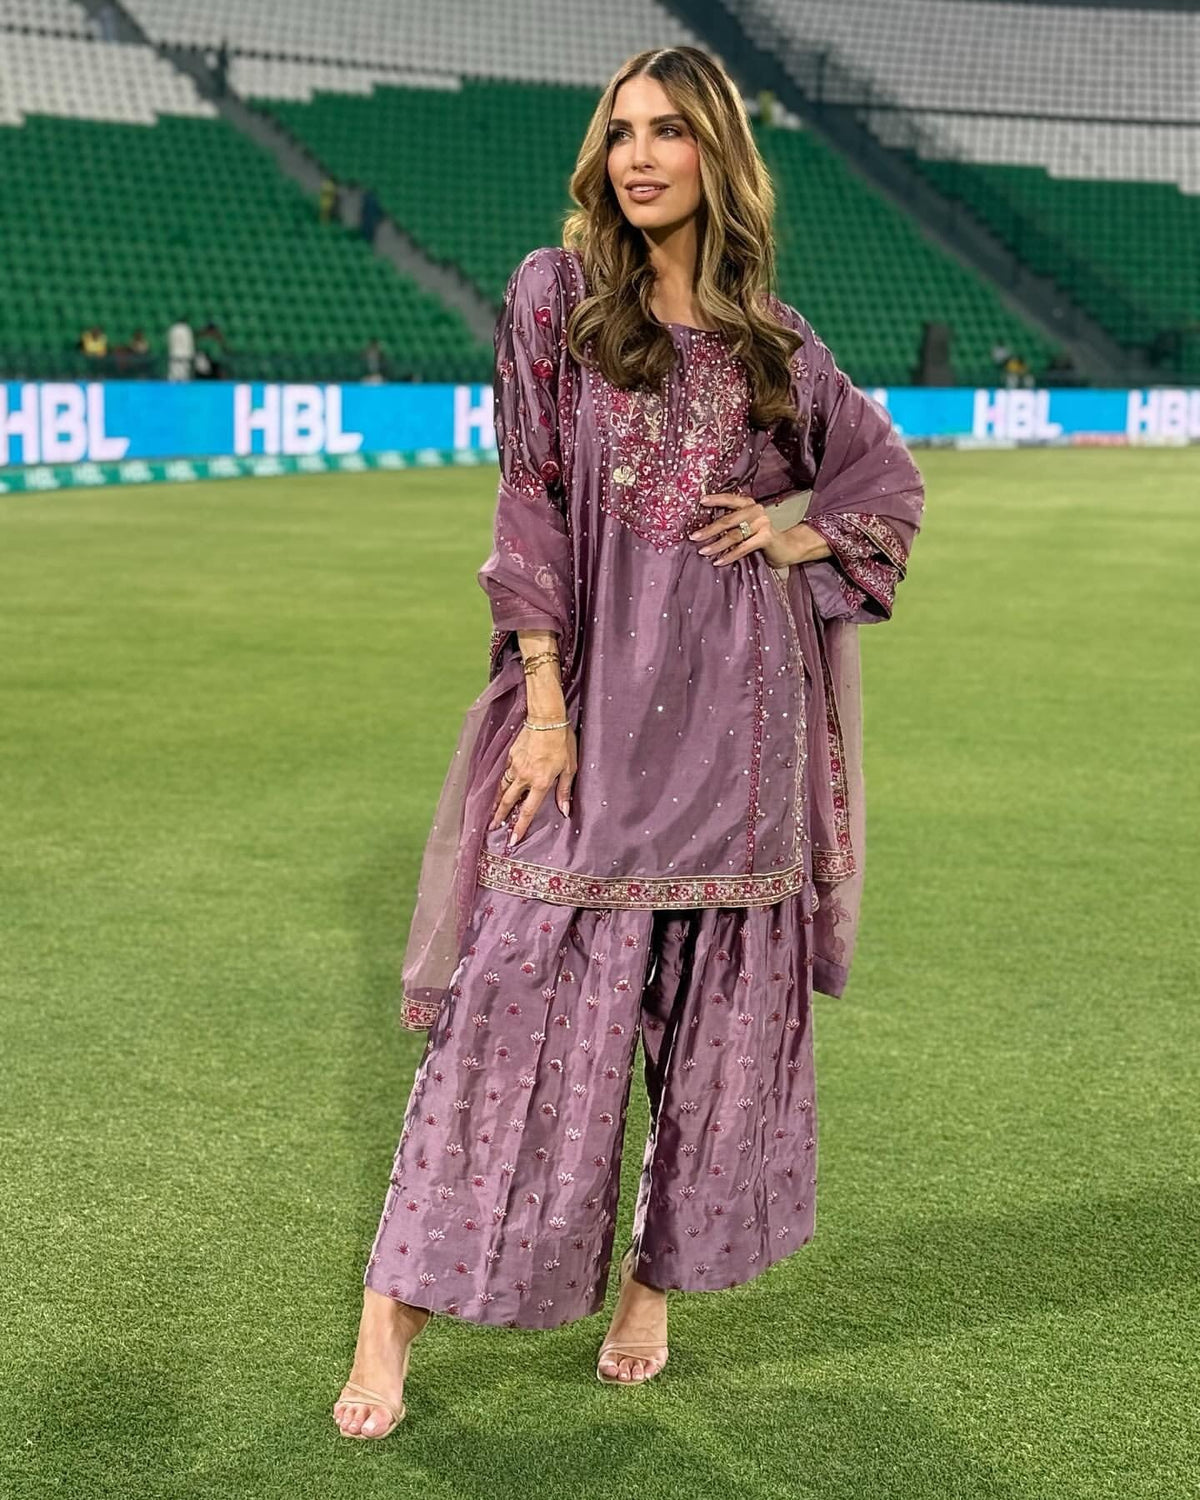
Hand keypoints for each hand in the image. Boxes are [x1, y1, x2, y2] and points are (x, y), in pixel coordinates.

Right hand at [488, 723, 576, 847]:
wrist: (546, 718)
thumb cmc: (563, 742)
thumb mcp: (570, 768)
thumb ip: (564, 790)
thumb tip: (565, 810)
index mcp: (540, 783)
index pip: (527, 811)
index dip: (520, 827)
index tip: (512, 840)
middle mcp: (525, 777)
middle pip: (508, 801)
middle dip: (499, 816)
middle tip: (492, 828)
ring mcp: (515, 766)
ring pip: (503, 787)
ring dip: (497, 801)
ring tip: (491, 811)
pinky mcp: (511, 755)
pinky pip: (505, 772)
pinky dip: (503, 781)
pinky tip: (502, 785)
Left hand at [690, 494, 829, 567]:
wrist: (787, 547)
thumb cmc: (761, 537)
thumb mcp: (747, 526)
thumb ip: (733, 523)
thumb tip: (704, 529)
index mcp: (749, 504)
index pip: (730, 498)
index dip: (715, 499)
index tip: (700, 501)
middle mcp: (755, 510)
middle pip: (728, 520)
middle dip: (709, 529)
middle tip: (693, 537)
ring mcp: (762, 523)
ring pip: (733, 535)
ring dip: (716, 545)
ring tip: (703, 551)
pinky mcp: (765, 537)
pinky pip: (743, 547)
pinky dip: (729, 556)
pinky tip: (718, 561)